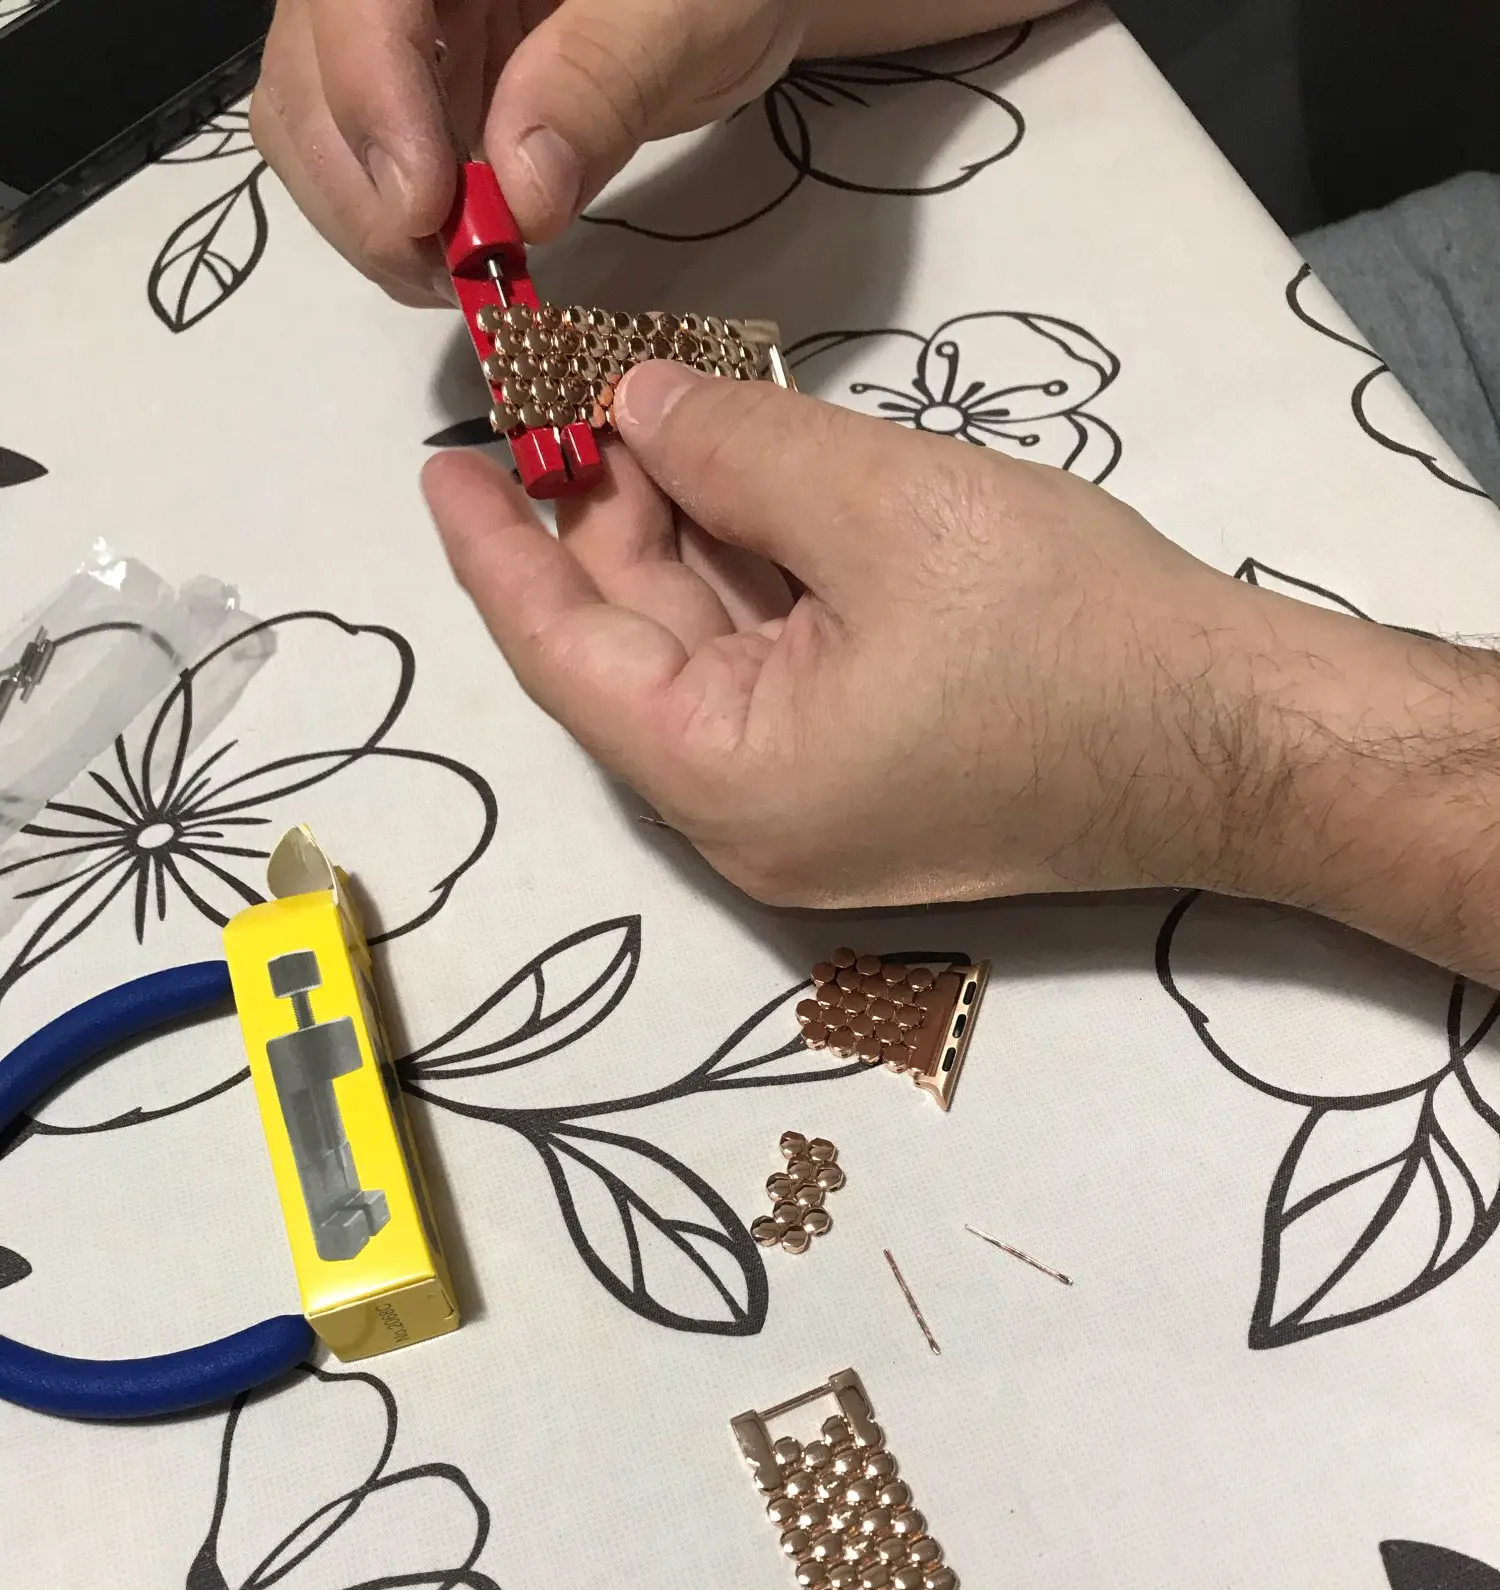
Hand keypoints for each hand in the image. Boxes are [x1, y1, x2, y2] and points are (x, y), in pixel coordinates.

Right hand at [250, 0, 814, 304]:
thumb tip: (520, 191)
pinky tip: (463, 259)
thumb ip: (601, 81)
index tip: (425, 208)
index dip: (369, 99)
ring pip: (314, 123)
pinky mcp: (421, 85)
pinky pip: (367, 159)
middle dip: (364, 187)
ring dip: (372, 220)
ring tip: (461, 279)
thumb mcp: (686, 14)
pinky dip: (401, 225)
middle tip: (451, 276)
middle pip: (309, 68)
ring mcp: (400, 27)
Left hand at [423, 362, 1499, 979]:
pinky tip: (739, 488)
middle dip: (598, 519)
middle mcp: (747, 821)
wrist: (1235, 742)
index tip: (442, 462)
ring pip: (704, 654)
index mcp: (727, 782)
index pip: (564, 656)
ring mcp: (810, 812)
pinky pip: (770, 673)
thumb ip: (733, 448)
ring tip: (652, 418)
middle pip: (631, 652)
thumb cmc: (1071, 637)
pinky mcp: (866, 786)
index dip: (495, 551)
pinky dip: (747, 580)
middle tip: (570, 395)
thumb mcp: (884, 507)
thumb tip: (635, 408)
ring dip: (677, 538)